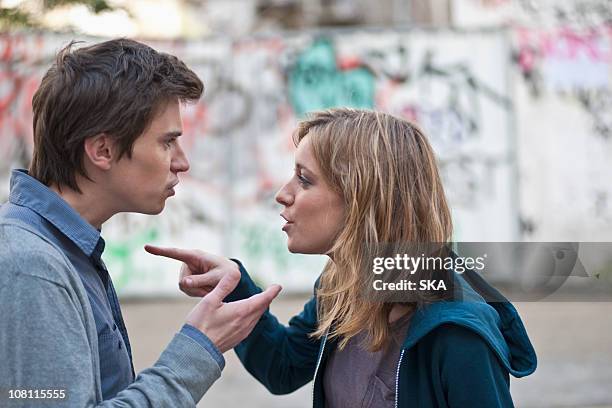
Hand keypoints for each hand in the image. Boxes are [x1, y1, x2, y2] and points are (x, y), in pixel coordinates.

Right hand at [144, 245, 281, 351]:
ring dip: (260, 308)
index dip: (271, 292)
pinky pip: (251, 325)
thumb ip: (224, 286)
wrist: (196, 351)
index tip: (278, 286)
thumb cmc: (200, 324)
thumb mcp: (210, 300)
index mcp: (241, 311)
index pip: (262, 299)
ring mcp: (243, 332)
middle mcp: (246, 322)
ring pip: (257, 317)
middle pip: (261, 308)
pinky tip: (247, 316)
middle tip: (270, 291)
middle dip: (266, 298)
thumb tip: (235, 272)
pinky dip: (253, 317)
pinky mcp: (238, 339)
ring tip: (260, 301)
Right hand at [145, 245, 235, 296]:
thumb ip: (201, 280)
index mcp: (195, 256)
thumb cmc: (227, 274)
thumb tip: (182, 283)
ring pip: (185, 288)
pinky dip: (199, 293)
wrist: (231, 277)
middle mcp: (188, 262)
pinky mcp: (188, 279)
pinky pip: (188, 291)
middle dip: (197, 288)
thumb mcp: (217, 278)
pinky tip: (208, 288)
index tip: (146, 247)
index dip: (160, 251)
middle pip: (183, 281)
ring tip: (212, 286)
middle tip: (213, 287)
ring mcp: (187, 271)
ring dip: (199, 291)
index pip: (175, 253)